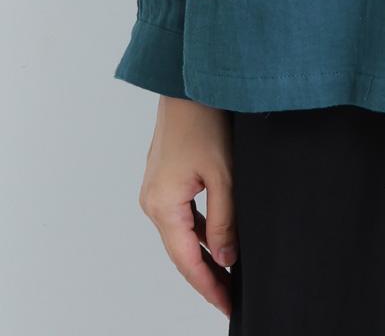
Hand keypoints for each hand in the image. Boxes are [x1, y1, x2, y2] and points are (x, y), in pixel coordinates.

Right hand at [137, 96, 237, 315]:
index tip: (228, 304)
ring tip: (229, 273)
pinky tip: (219, 237)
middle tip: (232, 295)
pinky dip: (199, 229)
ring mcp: (156, 188)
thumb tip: (225, 257)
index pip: (187, 260)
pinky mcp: (165, 176)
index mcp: (162, 204)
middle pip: (181, 250)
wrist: (189, 80)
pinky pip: (182, 213)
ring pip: (182, 233)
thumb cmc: (205, 119)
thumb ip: (224, 219)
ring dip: (204, 252)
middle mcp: (152, 200)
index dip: (209, 285)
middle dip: (207, 274)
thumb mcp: (223, 174)